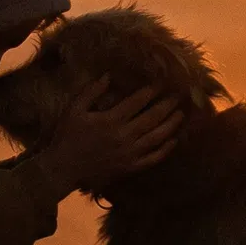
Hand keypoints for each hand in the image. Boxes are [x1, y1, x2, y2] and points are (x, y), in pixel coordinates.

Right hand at [33, 76, 182, 196]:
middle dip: (167, 104)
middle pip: (153, 117)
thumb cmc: (67, 137)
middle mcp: (124, 135)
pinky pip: (153, 158)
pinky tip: (173, 141)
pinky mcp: (130, 168)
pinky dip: (165, 150)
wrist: (64, 169)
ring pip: (157, 137)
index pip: (137, 101)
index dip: (152, 90)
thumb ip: (91, 91)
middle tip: (179, 95)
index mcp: (111, 119)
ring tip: (181, 114)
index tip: (162, 82)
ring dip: (171, 125)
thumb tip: (108, 75)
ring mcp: (129, 153)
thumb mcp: (74, 110)